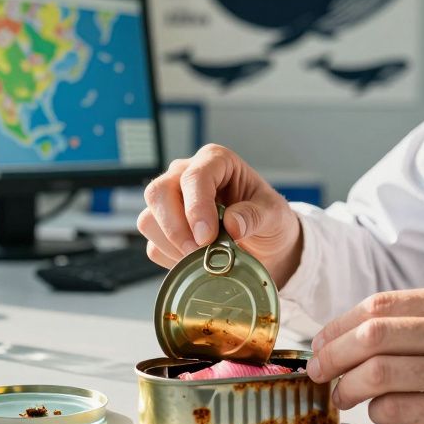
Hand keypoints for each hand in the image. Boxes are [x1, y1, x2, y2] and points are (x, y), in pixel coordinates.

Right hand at [138, 144, 301, 284]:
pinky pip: (153, 246)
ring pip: (149, 220)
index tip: (207, 237)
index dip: (196, 207)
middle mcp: (185, 175)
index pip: (194, 176)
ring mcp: (171, 202)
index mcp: (216, 161)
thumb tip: (232, 224)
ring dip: (172, 246)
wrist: (265, 245)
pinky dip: (172, 259)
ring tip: (202, 259)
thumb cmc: (269, 220)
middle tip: (198, 251)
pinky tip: (196, 262)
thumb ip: (256, 216)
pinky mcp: (164, 229)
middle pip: (158, 192)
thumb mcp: (275, 215)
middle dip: (175, 227)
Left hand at [305, 287, 423, 423]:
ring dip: (347, 387)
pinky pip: (395, 409)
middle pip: (371, 334)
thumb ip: (423, 321)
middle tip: (318, 370)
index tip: (322, 342)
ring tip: (342, 395)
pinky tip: (378, 413)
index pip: (379, 304)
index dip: (339, 324)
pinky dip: (375, 412)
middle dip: (331, 354)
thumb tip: (351, 333)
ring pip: (377, 371)